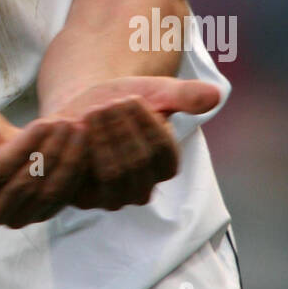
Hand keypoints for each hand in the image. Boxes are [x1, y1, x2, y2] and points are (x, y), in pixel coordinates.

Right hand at [0, 102, 90, 227]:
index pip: (1, 170)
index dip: (25, 147)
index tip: (45, 122)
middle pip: (28, 184)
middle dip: (52, 150)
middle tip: (68, 122)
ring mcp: (13, 218)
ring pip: (48, 194)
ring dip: (68, 161)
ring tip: (78, 130)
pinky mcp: (34, 215)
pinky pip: (60, 198)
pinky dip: (74, 173)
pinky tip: (81, 146)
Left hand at [46, 75, 220, 211]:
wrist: (80, 109)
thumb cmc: (122, 102)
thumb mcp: (153, 92)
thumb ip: (183, 95)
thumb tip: (215, 95)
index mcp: (164, 167)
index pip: (164, 153)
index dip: (148, 124)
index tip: (132, 97)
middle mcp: (141, 189)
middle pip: (137, 164)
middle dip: (122, 128)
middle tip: (108, 103)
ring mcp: (110, 197)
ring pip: (112, 174)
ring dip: (102, 139)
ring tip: (92, 111)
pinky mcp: (80, 196)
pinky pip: (81, 181)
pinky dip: (77, 151)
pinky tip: (72, 125)